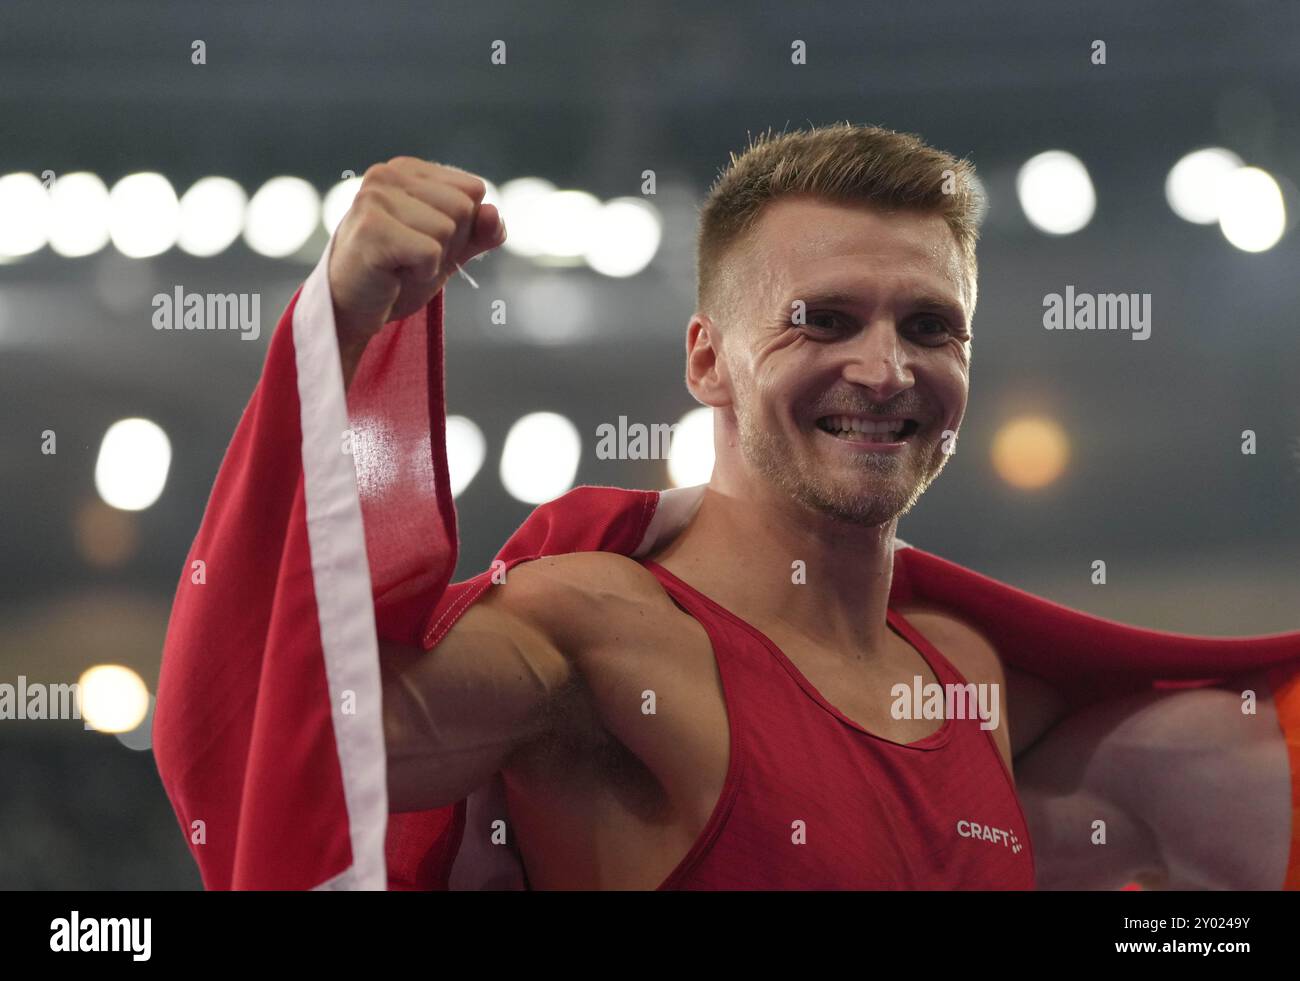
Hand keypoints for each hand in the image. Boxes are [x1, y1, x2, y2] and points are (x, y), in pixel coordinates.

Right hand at [328, 157, 505, 343]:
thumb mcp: (449, 249)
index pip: (474, 189)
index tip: (426, 240)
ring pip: (448, 230)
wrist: (352, 308)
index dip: (462, 226)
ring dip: (433, 260)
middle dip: (449, 243)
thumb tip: (495, 213)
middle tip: (411, 257)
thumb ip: (479, 231)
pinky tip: (394, 274)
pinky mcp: (371, 228)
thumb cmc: (397, 273)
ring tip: (400, 264)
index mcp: (408, 169)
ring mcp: (375, 198)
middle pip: (464, 207)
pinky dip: (422, 273)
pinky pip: (431, 252)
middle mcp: (388, 174)